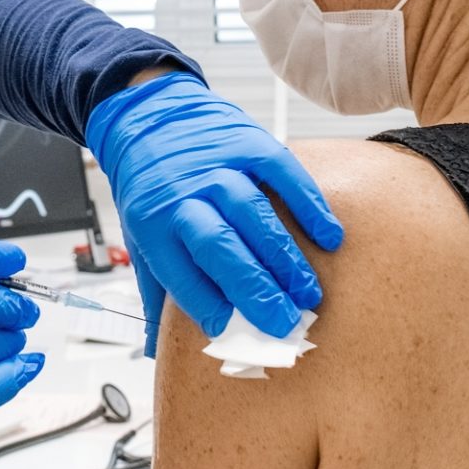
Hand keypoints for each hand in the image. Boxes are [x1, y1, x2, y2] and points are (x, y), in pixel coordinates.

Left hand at [86, 71, 342, 355]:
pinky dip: (309, 206)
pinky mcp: (248, 143)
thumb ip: (154, 291)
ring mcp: (218, 166)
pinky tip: (328, 237)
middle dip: (255, 288)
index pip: (179, 271)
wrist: (147, 116)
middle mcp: (184, 194)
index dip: (205, 303)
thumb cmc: (150, 188)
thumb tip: (152, 352)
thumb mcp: (139, 238)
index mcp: (154, 224)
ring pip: (254, 214)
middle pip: (219, 245)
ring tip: (310, 294)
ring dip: (285, 257)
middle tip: (287, 323)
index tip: (231, 331)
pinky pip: (283, 174)